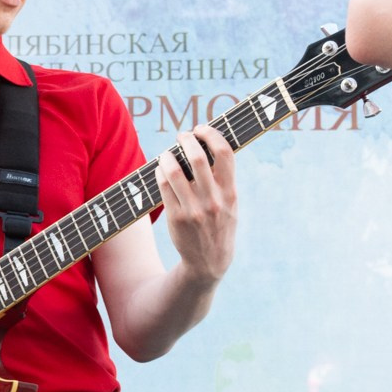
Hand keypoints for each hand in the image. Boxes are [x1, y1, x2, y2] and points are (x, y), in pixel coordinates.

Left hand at [154, 122, 237, 283]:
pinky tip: (161, 169)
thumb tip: (208, 147)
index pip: (225, 153)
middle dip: (187, 140)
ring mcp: (194, 209)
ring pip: (175, 172)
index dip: (212, 135)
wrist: (209, 263)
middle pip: (198, 158)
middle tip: (181, 136)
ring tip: (167, 153)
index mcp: (230, 193)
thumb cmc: (219, 226)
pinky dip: (160, 173)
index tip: (202, 129)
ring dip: (168, 156)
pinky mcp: (176, 218)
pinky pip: (163, 187)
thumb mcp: (231, 205)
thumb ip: (223, 180)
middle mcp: (213, 200)